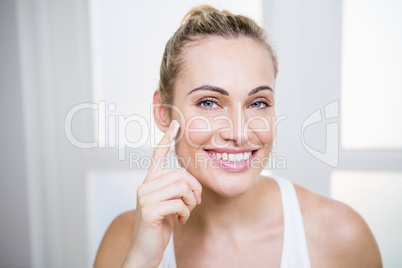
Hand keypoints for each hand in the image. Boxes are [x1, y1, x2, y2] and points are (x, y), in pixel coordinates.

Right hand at [123, 120, 201, 267]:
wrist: (144, 252)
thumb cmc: (158, 228)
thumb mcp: (168, 206)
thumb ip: (174, 191)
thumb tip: (189, 182)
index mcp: (150, 183)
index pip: (157, 156)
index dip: (166, 140)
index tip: (175, 124)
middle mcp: (145, 186)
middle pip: (181, 175)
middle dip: (195, 190)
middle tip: (194, 204)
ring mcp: (145, 198)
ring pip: (182, 187)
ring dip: (191, 202)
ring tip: (186, 212)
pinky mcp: (149, 210)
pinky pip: (179, 203)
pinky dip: (186, 213)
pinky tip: (181, 221)